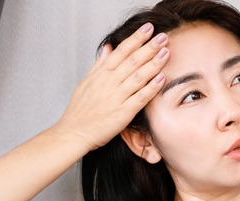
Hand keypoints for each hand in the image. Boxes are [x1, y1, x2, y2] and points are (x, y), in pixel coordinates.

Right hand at [54, 22, 169, 151]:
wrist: (74, 132)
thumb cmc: (80, 110)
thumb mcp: (86, 82)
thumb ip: (99, 65)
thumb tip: (108, 48)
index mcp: (101, 75)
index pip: (120, 52)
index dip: (135, 39)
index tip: (148, 29)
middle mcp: (109, 83)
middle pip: (132, 61)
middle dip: (149, 47)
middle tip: (163, 37)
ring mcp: (116, 97)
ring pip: (137, 77)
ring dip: (153, 64)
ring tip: (166, 53)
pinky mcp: (122, 113)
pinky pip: (139, 98)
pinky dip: (150, 88)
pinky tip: (162, 78)